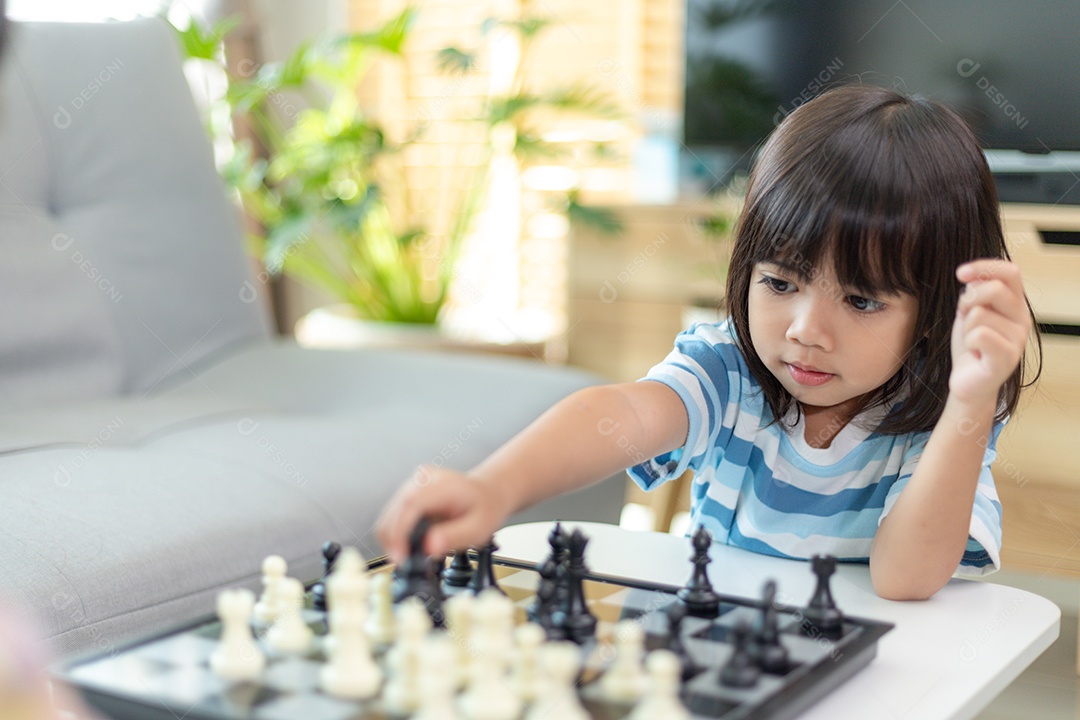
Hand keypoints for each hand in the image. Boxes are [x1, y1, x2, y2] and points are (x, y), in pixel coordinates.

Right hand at [375, 465, 512, 563]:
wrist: (485, 494)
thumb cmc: (484, 508)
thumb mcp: (478, 529)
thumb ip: (455, 537)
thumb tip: (430, 547)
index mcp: (443, 485)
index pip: (410, 504)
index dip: (400, 533)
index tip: (401, 556)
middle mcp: (423, 479)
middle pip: (394, 511)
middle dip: (394, 541)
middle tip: (407, 562)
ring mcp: (413, 484)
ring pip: (388, 515)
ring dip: (393, 539)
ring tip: (411, 555)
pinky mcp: (407, 492)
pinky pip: (392, 516)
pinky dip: (396, 534)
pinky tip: (410, 544)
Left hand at [949, 259, 1031, 406]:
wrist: (967, 381)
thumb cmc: (970, 345)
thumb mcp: (970, 311)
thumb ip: (975, 291)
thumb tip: (972, 276)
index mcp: (1016, 304)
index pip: (1011, 272)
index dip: (984, 267)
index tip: (960, 274)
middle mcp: (1022, 319)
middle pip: (995, 289)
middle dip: (968, 299)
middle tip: (964, 317)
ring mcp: (1018, 340)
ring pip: (979, 314)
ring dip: (965, 327)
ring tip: (972, 341)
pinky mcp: (1007, 358)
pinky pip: (979, 335)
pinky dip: (967, 341)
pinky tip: (975, 352)